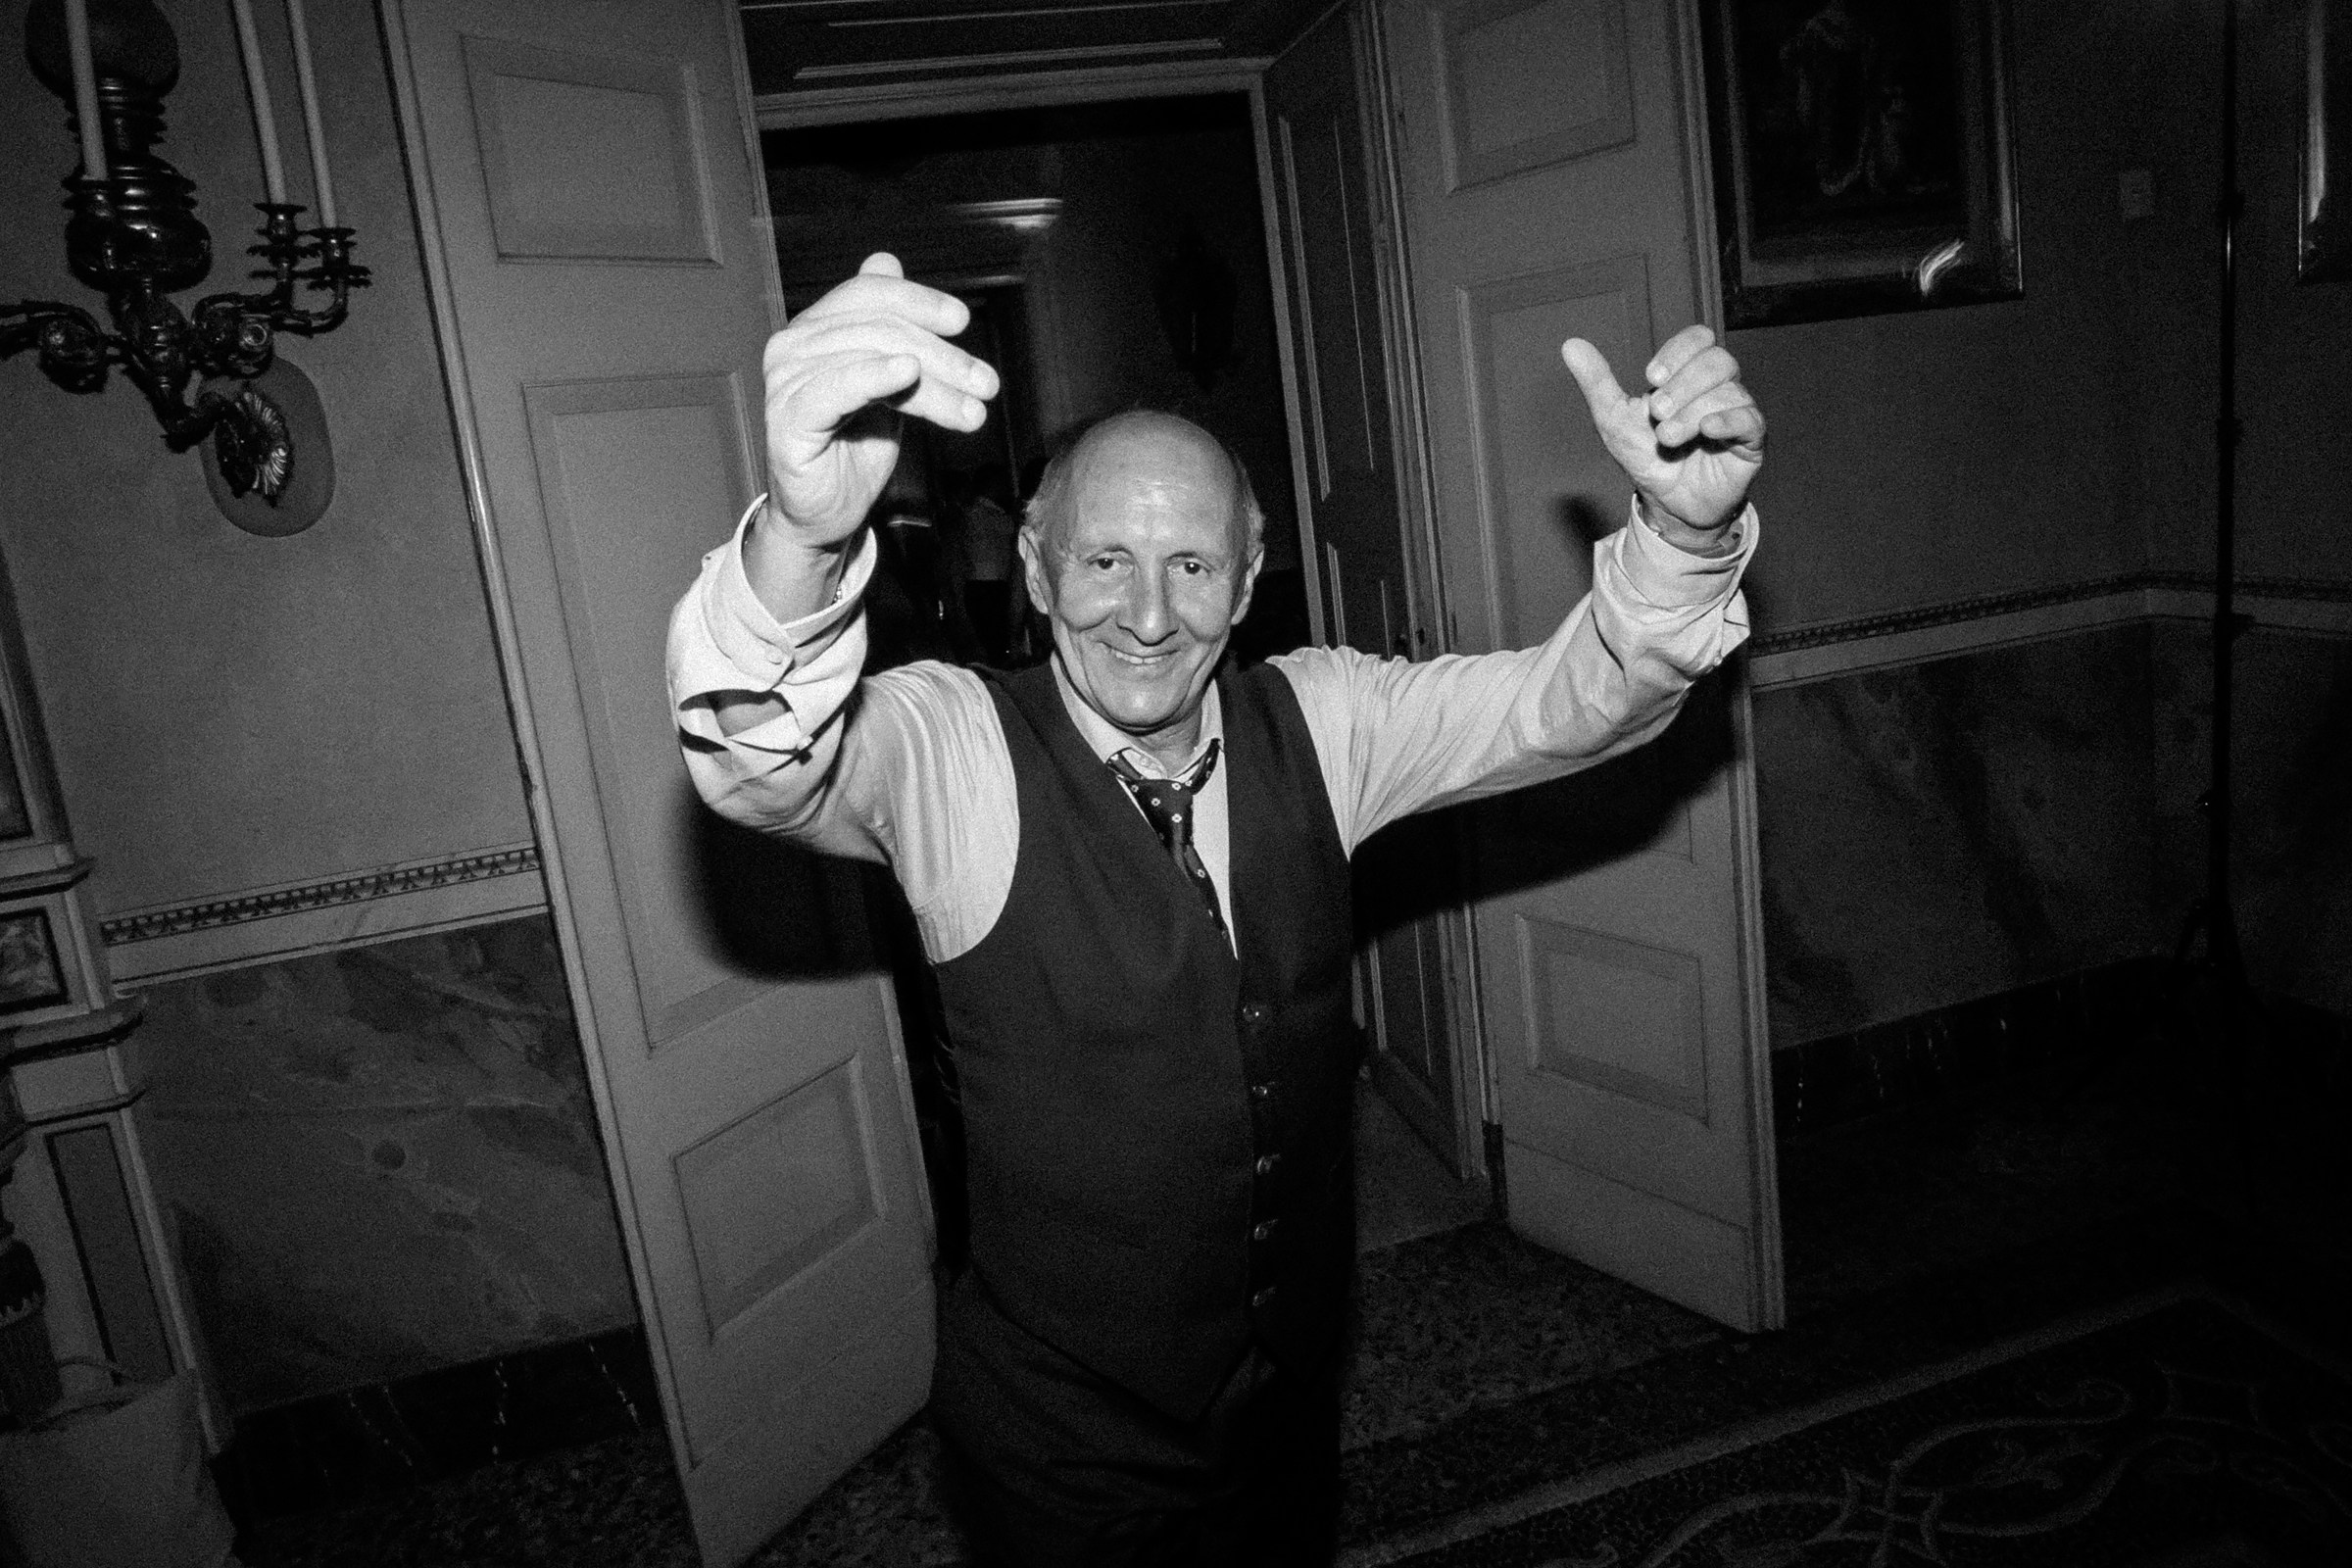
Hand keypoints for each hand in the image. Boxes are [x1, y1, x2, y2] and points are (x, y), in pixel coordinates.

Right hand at [759, 253, 999, 553]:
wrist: (826, 515)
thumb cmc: (856, 449)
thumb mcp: (887, 382)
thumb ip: (889, 329)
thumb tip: (887, 260)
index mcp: (815, 328)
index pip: (869, 293)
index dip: (919, 300)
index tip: (962, 323)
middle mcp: (793, 345)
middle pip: (879, 328)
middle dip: (942, 354)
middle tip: (986, 383)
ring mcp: (785, 381)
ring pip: (871, 358)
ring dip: (934, 383)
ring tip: (972, 410)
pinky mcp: (788, 419)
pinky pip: (836, 387)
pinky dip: (875, 376)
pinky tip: (908, 374)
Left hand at [1561, 325, 1763, 542]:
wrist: (1665, 503)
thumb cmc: (1646, 456)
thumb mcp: (1614, 419)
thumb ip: (1598, 382)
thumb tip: (1570, 345)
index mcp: (1689, 374)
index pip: (1699, 339)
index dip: (1678, 351)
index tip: (1650, 377)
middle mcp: (1718, 388)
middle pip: (1717, 361)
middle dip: (1683, 384)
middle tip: (1657, 414)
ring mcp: (1737, 413)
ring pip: (1729, 392)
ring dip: (1692, 413)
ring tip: (1668, 438)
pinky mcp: (1750, 442)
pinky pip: (1750, 420)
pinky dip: (1728, 421)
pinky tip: (1707, 430)